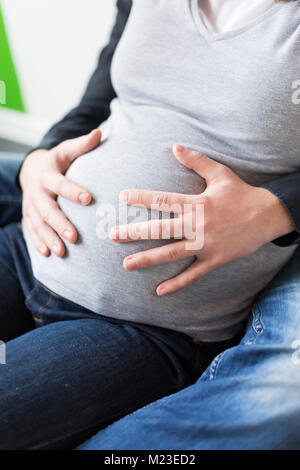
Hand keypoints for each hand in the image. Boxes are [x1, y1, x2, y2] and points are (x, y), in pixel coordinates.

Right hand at [20, 129, 100, 256]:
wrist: (32, 170)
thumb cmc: (57, 161)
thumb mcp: (67, 150)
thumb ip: (83, 145)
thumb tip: (100, 133)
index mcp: (47, 174)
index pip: (60, 183)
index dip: (73, 191)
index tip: (89, 199)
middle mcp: (37, 192)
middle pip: (47, 209)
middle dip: (60, 224)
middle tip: (74, 237)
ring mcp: (31, 206)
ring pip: (38, 224)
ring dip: (49, 238)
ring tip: (62, 252)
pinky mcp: (29, 216)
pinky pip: (32, 231)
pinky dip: (38, 242)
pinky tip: (48, 254)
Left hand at [110, 145, 293, 295]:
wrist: (268, 216)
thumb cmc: (241, 193)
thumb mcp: (220, 173)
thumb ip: (196, 161)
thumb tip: (175, 147)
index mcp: (197, 204)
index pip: (164, 200)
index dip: (142, 198)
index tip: (122, 197)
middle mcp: (198, 225)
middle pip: (161, 229)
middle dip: (135, 232)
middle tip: (113, 235)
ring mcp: (206, 245)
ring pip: (172, 253)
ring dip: (148, 259)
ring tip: (127, 265)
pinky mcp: (214, 260)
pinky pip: (193, 274)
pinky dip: (177, 283)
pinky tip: (160, 290)